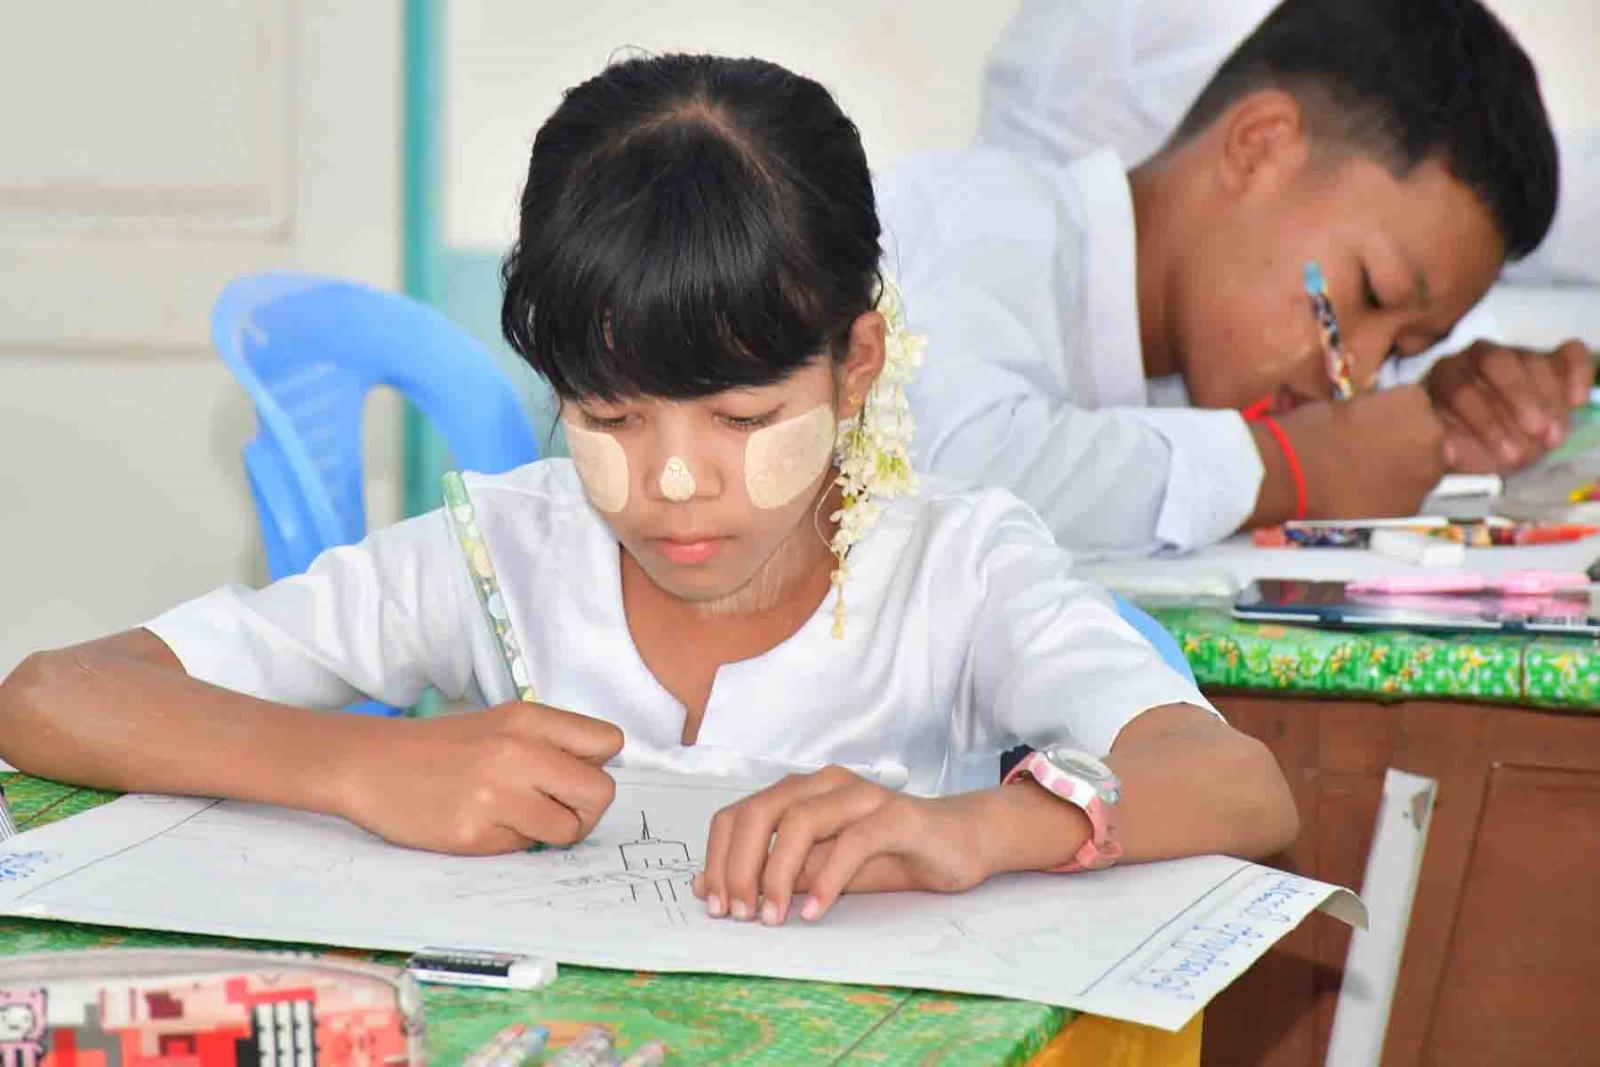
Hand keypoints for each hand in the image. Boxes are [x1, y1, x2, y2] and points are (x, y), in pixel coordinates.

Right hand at [338, 701, 622, 853]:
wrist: (370, 765)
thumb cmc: (442, 747)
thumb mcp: (501, 724)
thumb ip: (550, 742)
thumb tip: (598, 773)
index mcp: (528, 719)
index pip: (608, 742)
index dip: (597, 764)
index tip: (573, 775)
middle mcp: (518, 752)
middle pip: (601, 793)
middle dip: (586, 809)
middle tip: (558, 811)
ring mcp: (496, 795)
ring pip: (569, 830)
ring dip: (551, 832)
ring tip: (518, 819)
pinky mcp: (475, 834)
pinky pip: (523, 849)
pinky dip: (511, 843)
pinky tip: (482, 824)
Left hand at [691, 766, 991, 924]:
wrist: (961, 842)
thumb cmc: (890, 854)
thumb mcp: (822, 869)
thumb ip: (777, 873)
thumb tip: (714, 888)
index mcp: (801, 792)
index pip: (740, 815)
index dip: (718, 858)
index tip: (714, 903)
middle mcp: (825, 785)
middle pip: (760, 813)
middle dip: (739, 867)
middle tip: (738, 914)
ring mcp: (861, 795)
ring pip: (799, 821)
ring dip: (777, 875)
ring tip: (772, 918)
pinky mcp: (896, 815)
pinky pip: (852, 842)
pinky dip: (827, 879)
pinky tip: (816, 911)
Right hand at [1258, 385, 1446, 520]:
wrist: (1293, 475)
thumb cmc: (1309, 434)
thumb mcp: (1344, 402)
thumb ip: (1375, 409)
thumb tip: (1379, 422)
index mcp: (1413, 401)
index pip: (1416, 403)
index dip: (1394, 415)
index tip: (1376, 423)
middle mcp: (1431, 437)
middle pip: (1430, 438)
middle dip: (1407, 443)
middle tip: (1370, 450)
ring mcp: (1425, 475)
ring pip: (1423, 470)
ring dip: (1403, 471)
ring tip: (1364, 474)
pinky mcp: (1411, 507)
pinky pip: (1408, 498)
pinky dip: (1392, 496)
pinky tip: (1363, 492)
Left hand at [1424, 339, 1593, 472]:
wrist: (1493, 441)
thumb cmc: (1466, 443)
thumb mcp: (1452, 449)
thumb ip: (1445, 445)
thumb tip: (1447, 450)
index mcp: (1446, 374)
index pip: (1460, 389)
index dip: (1486, 422)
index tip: (1508, 454)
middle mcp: (1477, 355)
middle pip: (1497, 363)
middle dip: (1518, 399)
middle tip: (1537, 434)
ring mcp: (1515, 353)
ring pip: (1533, 361)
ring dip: (1548, 400)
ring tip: (1553, 438)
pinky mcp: (1551, 358)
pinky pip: (1570, 354)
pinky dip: (1578, 373)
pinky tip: (1576, 401)